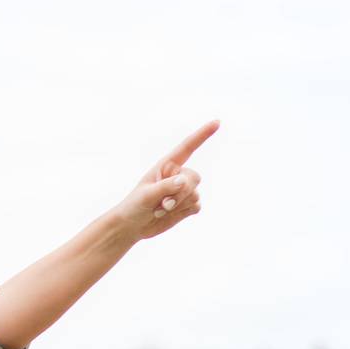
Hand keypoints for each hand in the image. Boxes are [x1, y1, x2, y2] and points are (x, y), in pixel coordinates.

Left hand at [115, 120, 218, 240]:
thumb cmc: (134, 206)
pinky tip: (169, 214)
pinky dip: (183, 212)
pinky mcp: (187, 205)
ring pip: (195, 194)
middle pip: (194, 178)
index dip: (202, 134)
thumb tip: (183, 180)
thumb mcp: (146, 195)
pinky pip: (197, 206)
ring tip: (160, 209)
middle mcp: (177, 175)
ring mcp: (184, 190)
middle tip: (163, 204)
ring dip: (178, 205)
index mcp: (166, 165)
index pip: (187, 147)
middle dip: (181, 193)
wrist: (133, 226)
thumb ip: (165, 187)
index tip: (217, 122)